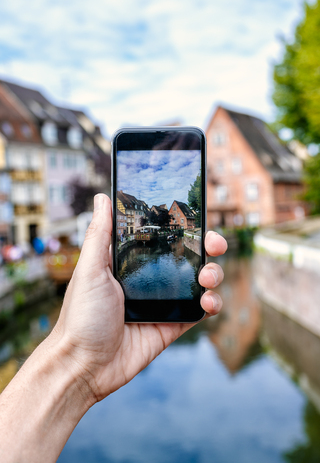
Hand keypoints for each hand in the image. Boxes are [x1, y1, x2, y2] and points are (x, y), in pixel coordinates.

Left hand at [52, 193, 226, 402]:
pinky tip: (209, 301)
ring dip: (213, 274)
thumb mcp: (89, 269)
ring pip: (198, 280)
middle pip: (187, 256)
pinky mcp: (172, 324)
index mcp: (131, 262)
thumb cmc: (81, 316)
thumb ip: (99, 234)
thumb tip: (102, 197)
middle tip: (214, 243)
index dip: (182, 226)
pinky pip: (199, 310)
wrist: (85, 366)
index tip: (196, 216)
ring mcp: (162, 302)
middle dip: (206, 246)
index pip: (162, 237)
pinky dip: (211, 303)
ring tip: (207, 277)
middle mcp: (149, 279)